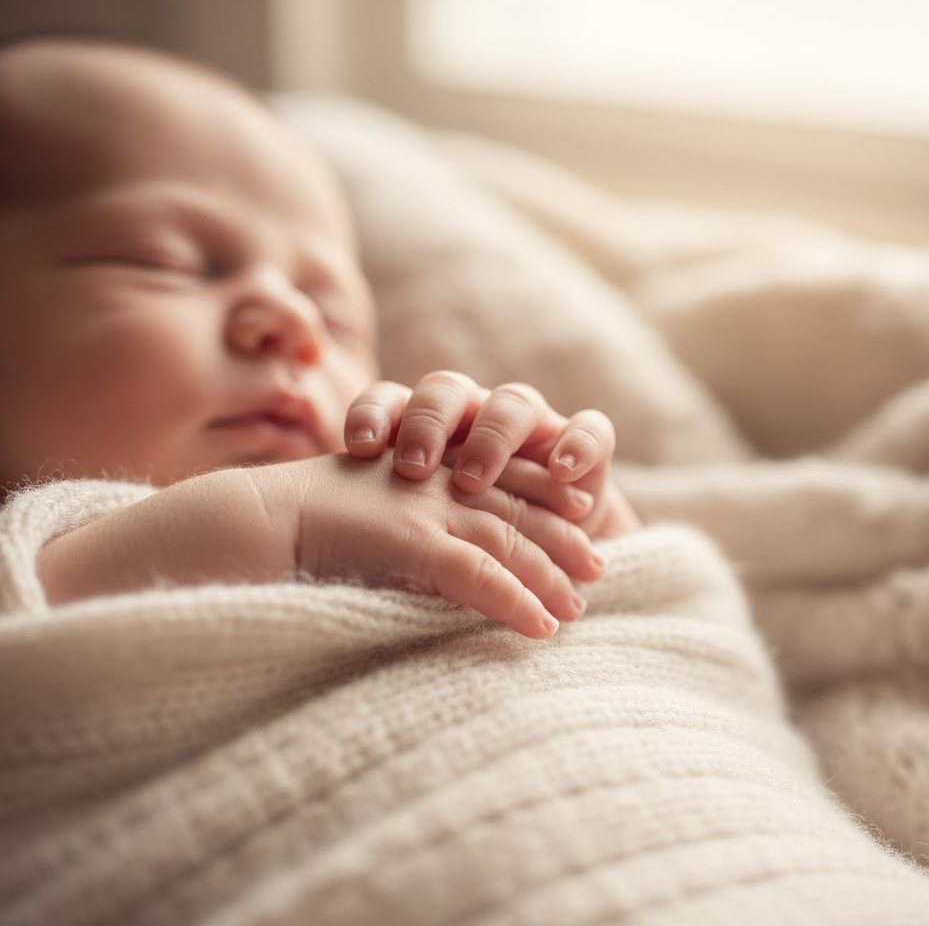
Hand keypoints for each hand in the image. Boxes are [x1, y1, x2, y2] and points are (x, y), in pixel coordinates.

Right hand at [40, 454, 601, 638]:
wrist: (248, 519)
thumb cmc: (302, 523)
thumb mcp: (369, 512)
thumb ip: (408, 523)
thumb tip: (436, 554)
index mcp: (427, 469)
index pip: (500, 480)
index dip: (545, 497)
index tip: (585, 518)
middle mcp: (432, 481)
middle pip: (514, 506)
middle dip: (561, 534)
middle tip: (600, 565)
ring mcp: (423, 506)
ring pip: (504, 538)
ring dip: (548, 574)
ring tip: (580, 609)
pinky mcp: (407, 538)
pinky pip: (474, 572)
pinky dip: (513, 600)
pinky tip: (542, 628)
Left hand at [344, 371, 638, 539]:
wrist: (547, 561)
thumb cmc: (465, 550)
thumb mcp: (419, 538)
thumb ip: (385, 527)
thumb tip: (314, 549)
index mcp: (425, 430)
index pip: (390, 403)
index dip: (372, 418)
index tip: (357, 449)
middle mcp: (475, 417)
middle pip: (445, 392)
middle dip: (427, 424)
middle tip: (413, 466)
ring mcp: (531, 427)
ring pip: (512, 402)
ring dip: (493, 437)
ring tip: (475, 480)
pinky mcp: (582, 445)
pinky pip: (590, 431)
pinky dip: (578, 446)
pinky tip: (565, 472)